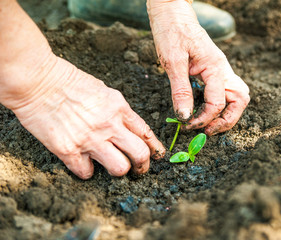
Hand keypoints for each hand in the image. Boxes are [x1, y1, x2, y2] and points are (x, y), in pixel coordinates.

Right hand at [7, 56, 164, 178]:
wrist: (37, 80)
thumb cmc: (69, 81)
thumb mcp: (104, 91)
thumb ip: (119, 111)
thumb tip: (128, 129)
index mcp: (119, 108)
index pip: (146, 133)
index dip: (155, 148)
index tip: (157, 155)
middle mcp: (109, 125)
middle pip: (140, 154)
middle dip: (143, 165)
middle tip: (138, 169)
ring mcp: (90, 139)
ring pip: (119, 168)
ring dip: (118, 170)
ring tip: (111, 166)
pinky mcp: (68, 150)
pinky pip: (86, 172)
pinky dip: (87, 171)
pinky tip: (83, 164)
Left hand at [147, 0, 249, 134]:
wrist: (173, 13)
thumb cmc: (172, 32)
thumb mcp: (173, 61)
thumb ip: (180, 89)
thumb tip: (185, 116)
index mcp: (215, 67)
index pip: (218, 102)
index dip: (204, 118)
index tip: (187, 125)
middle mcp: (223, 70)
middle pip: (240, 101)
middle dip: (226, 120)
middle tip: (207, 130)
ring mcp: (221, 70)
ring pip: (236, 97)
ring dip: (226, 114)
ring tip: (208, 124)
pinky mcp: (214, 72)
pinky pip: (225, 92)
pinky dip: (219, 106)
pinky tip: (204, 111)